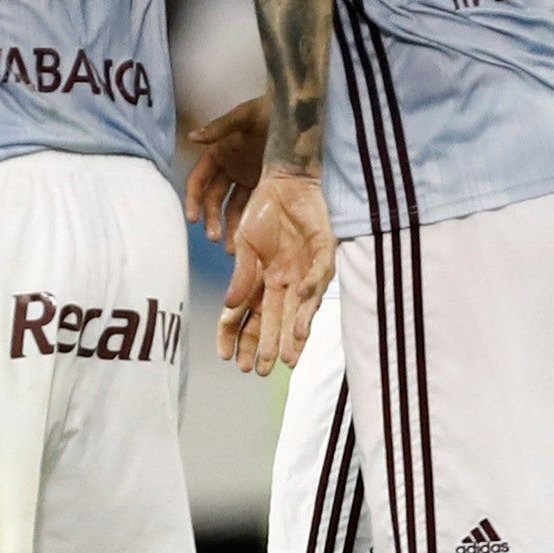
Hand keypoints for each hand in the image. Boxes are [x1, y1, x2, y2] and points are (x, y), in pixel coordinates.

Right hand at [181, 96, 270, 242]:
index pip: (199, 181)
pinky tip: (249, 238)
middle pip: (213, 199)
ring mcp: (245, 178)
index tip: (193, 218)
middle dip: (211, 219)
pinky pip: (252, 206)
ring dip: (229, 226)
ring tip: (231, 247)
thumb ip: (219, 128)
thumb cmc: (268, 110)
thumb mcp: (244, 116)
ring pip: (232, 207)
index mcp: (218, 153)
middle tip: (214, 237)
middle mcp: (228, 169)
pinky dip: (249, 221)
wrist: (298, 113)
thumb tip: (191, 137)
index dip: (194, 199)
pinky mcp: (263, 185)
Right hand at [220, 168, 332, 375]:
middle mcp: (287, 283)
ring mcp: (307, 270)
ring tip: (287, 357)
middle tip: (262, 371)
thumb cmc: (263, 212)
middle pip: (275, 321)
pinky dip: (311, 288)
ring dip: (294, 332)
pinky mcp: (324, 252)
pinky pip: (320, 275)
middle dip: (268, 346)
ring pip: (301, 309)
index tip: (229, 360)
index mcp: (264, 282)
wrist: (286, 181)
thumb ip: (242, 274)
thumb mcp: (245, 243)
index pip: (249, 317)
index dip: (238, 338)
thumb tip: (230, 306)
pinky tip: (300, 301)